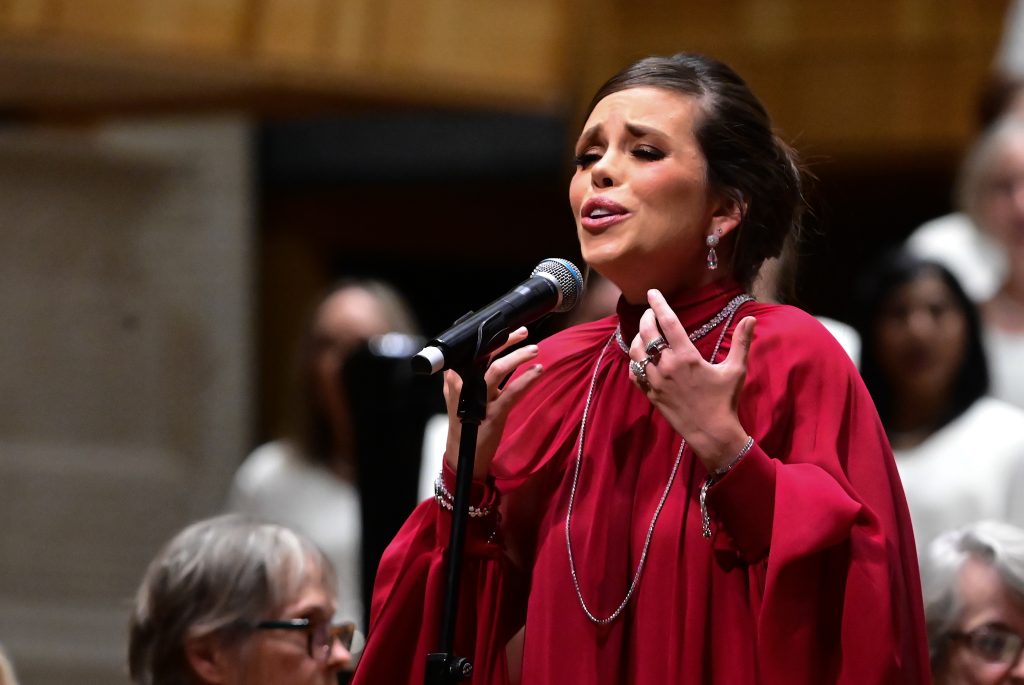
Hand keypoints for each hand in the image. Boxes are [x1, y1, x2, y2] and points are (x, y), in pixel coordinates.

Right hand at [443, 327, 544, 478]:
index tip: (503, 328)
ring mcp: (480, 401)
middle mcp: (466, 387)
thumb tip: (457, 367)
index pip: (472, 353)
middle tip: (522, 332)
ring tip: (534, 349)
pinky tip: (538, 370)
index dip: (488, 338)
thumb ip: (456, 384)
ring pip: (498, 370)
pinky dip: (527, 379)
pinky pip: (512, 392)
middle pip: (484, 356)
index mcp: (457, 382)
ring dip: (518, 357)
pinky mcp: (494, 415)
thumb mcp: (456, 403)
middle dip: (505, 341)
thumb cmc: (464, 428)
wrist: (464, 459)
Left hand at [629, 289, 753, 471]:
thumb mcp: (735, 370)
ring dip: (638, 338)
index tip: (652, 292)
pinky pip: (634, 372)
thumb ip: (742, 342)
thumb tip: (750, 318)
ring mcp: (655, 381)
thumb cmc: (724, 400)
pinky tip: (641, 357)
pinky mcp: (649, 394)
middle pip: (647, 333)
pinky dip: (634, 361)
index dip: (659, 304)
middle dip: (646, 318)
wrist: (710, 432)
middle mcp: (667, 366)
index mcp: (686, 356)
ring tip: (645, 333)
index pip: (668, 322)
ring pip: (635, 352)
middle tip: (650, 312)